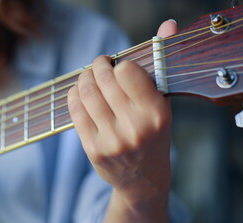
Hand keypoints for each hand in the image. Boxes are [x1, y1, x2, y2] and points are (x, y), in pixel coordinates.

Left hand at [67, 20, 177, 222]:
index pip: (127, 71)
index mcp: (157, 113)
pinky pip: (75, 112)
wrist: (143, 179)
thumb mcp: (162, 103)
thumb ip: (160, 63)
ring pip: (86, 94)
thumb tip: (168, 24)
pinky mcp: (94, 149)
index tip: (117, 65)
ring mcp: (112, 140)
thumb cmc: (153, 135)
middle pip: (103, 80)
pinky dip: (73, 95)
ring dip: (83, 78)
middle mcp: (135, 127)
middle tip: (98, 65)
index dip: (119, 64)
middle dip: (97, 66)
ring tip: (88, 77)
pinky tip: (79, 93)